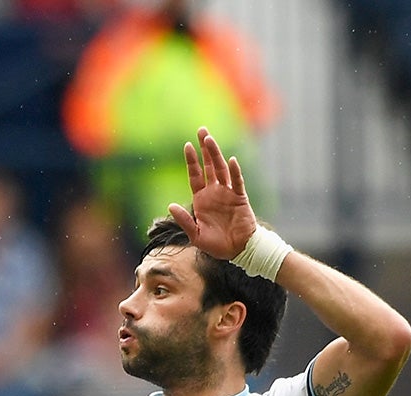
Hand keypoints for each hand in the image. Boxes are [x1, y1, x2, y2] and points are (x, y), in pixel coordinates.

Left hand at [168, 126, 259, 263]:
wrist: (237, 250)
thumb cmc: (216, 244)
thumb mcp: (195, 235)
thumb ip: (184, 220)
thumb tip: (170, 205)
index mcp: (201, 199)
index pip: (195, 175)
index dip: (191, 161)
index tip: (187, 145)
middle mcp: (214, 192)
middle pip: (209, 166)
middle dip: (205, 149)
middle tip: (201, 130)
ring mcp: (227, 193)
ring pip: (222, 169)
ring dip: (216, 154)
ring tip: (210, 139)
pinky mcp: (240, 197)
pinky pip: (237, 182)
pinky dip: (234, 171)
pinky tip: (231, 160)